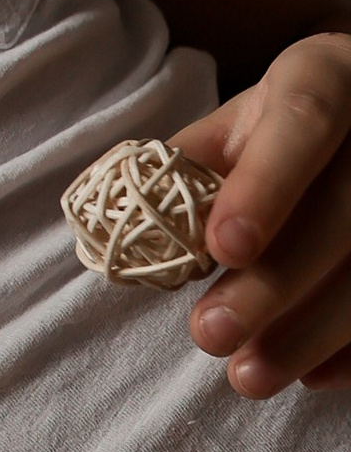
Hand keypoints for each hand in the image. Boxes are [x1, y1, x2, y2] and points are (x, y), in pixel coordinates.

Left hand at [178, 30, 350, 393]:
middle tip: (209, 334)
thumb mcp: (244, 121)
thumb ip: (192, 162)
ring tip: (249, 376)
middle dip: (275, 284)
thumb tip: (123, 220)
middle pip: (345, 213)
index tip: (220, 249)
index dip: (266, 185)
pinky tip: (312, 376)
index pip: (305, 121)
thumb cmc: (290, 123)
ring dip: (312, 333)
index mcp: (330, 75)